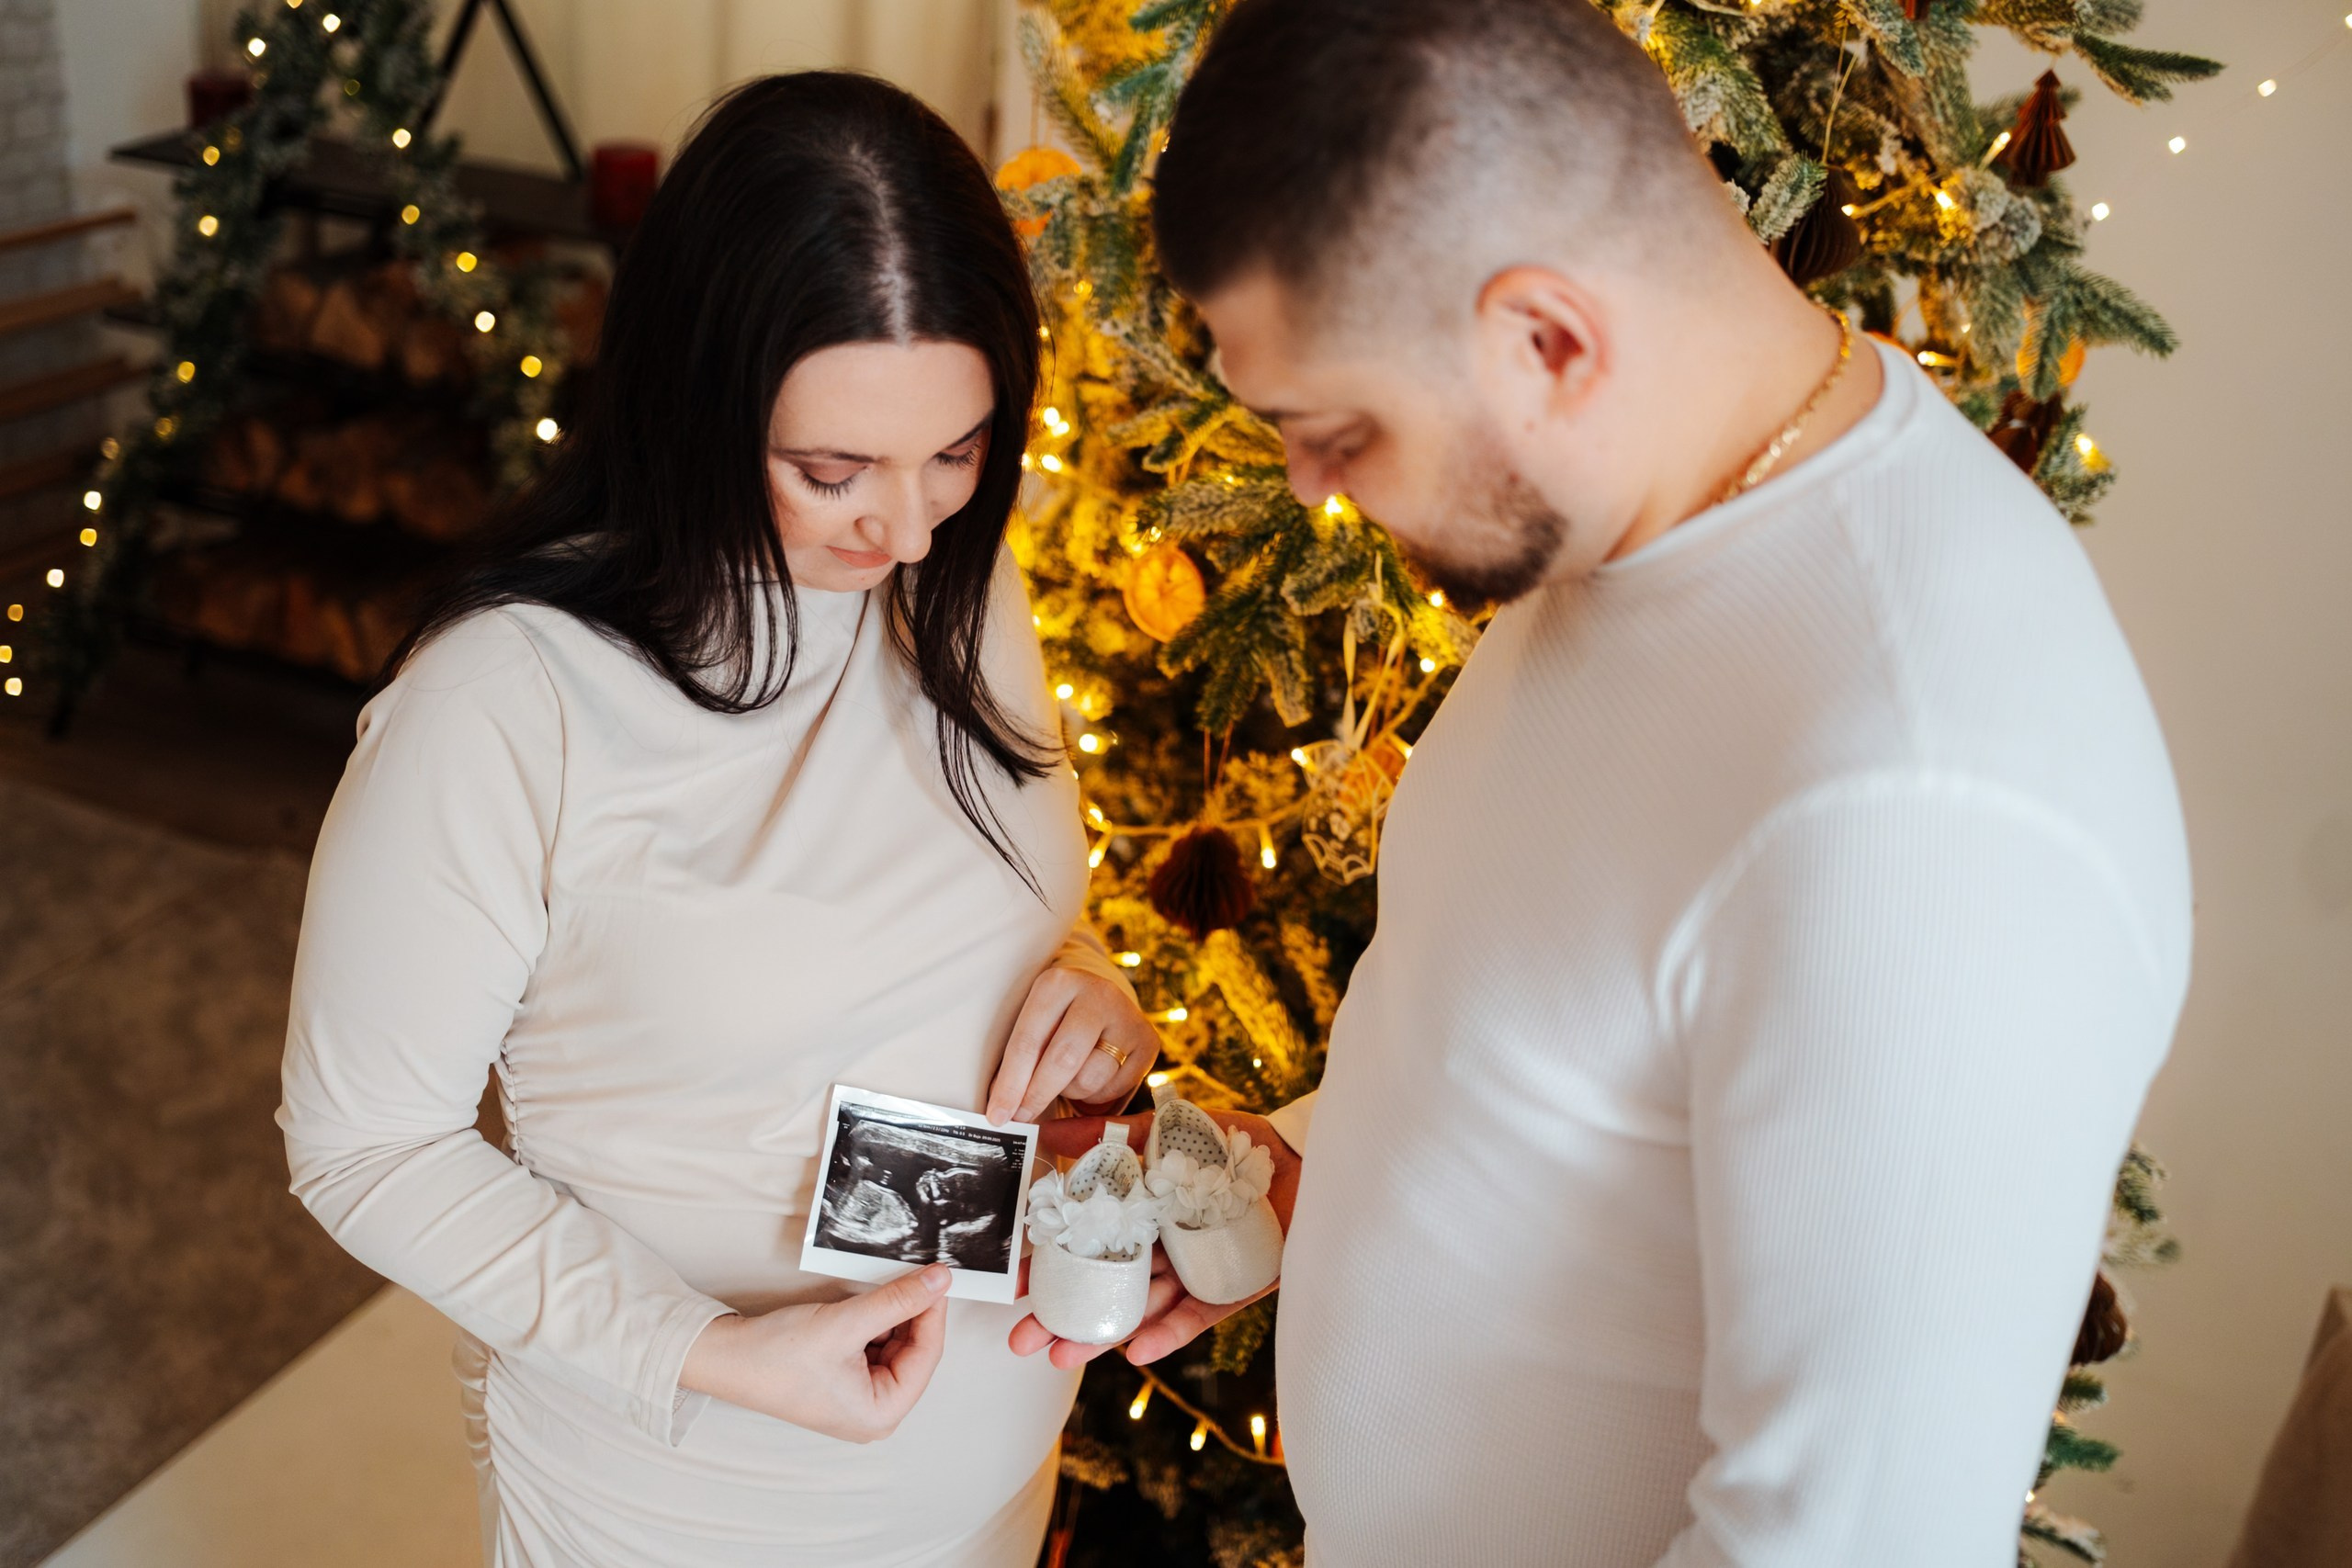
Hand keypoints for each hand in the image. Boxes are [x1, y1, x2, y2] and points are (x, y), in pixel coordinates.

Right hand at [679, 1265, 949, 1441]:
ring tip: (882, 1286)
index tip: (940, 1277)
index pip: (927, 1356)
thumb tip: (940, 1282)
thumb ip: (897, 1301)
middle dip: (911, 1312)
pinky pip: (873, 1344)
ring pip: (894, 1343)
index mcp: (881, 1415)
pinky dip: (873, 1320)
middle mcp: (874, 1412)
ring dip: (891, 1313)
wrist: (726, 1358)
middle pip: (913, 1350)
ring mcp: (859, 1396)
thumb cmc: (777, 1356)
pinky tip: (863, 1302)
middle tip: (916, 1273)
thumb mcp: (846, 1323)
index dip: (933, 1312)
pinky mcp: (845, 1379)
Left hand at [986, 965, 1159, 1122]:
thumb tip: (1002, 1109)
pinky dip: (1095, 1096)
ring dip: (1070, 1094)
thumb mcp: (1035, 1022)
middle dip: (1037, 1095)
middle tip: (1021, 1118)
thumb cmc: (1055, 1019)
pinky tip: (1090, 1079)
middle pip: (1063, 1060)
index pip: (1028, 1041)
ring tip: (1065, 1082)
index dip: (1011, 1084)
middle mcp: (1098, 993)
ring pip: (1090, 1078)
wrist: (1101, 1000)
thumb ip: (1020, 1058)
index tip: (997, 1115)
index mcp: (1058, 982)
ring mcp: (1127, 1016)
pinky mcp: (1148, 1041)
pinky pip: (1115, 1089)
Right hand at [1006, 1109, 1301, 1368]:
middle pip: (1103, 1287)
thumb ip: (1103, 1134)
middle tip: (1022, 1341)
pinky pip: (1193, 1317)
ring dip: (1100, 1336)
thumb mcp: (1159, 1130)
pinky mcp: (1229, 1290)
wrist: (1304, 1154)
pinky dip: (1165, 1334)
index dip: (1047, 1266)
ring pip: (1139, 1309)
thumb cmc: (1230, 1141)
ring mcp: (1192, 1272)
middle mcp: (1161, 1248)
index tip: (1011, 1285)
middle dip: (1061, 1317)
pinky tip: (1135, 1352)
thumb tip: (1040, 1129)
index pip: (1084, 1245)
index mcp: (1139, 1214)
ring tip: (1062, 1357)